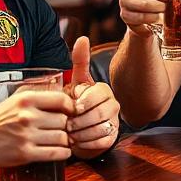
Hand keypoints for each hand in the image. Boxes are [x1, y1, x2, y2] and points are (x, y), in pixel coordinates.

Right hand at [0, 88, 70, 167]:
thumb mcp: (16, 98)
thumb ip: (38, 94)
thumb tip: (64, 95)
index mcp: (27, 99)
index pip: (62, 100)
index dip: (71, 107)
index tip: (71, 113)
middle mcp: (27, 116)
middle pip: (64, 121)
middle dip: (67, 126)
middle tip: (65, 129)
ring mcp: (26, 136)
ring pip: (62, 138)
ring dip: (66, 141)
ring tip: (62, 141)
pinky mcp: (25, 153)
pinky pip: (54, 153)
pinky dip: (63, 153)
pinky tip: (62, 151)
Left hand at [65, 37, 120, 156]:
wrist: (79, 126)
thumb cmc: (76, 102)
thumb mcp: (77, 82)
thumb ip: (79, 61)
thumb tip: (82, 38)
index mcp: (104, 89)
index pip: (93, 96)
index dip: (78, 104)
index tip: (69, 108)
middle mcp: (114, 104)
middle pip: (97, 114)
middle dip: (78, 121)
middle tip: (66, 124)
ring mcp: (115, 122)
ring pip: (99, 129)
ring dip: (80, 133)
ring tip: (69, 133)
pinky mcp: (112, 137)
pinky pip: (101, 141)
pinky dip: (86, 143)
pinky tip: (77, 141)